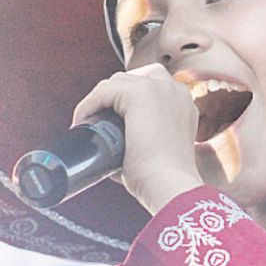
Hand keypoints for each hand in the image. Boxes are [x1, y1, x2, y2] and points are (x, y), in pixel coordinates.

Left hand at [72, 63, 203, 213]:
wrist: (169, 185)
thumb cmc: (163, 179)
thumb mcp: (156, 153)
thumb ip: (140, 143)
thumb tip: (110, 153)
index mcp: (182, 104)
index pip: (148, 88)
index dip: (125, 104)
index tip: (110, 125)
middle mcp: (175, 91)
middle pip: (131, 80)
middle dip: (111, 99)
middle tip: (97, 125)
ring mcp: (159, 88)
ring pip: (116, 83)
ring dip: (99, 101)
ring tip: (88, 125)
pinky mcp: (140, 92)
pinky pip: (104, 91)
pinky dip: (89, 105)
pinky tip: (83, 122)